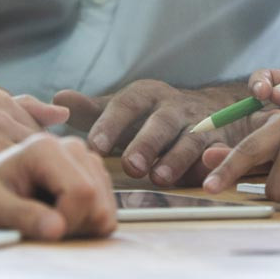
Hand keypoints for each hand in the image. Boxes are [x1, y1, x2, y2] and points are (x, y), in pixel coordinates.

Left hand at [0, 133, 116, 240]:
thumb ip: (22, 216)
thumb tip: (57, 229)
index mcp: (45, 148)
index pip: (82, 192)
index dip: (68, 221)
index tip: (43, 231)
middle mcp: (71, 145)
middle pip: (97, 198)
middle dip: (76, 225)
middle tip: (44, 228)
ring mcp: (85, 157)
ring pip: (107, 204)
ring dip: (83, 224)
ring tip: (50, 222)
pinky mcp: (92, 172)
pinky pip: (107, 206)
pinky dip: (89, 220)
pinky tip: (62, 217)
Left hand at [53, 79, 249, 186]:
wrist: (211, 110)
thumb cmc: (153, 117)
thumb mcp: (125, 110)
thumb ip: (94, 110)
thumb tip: (58, 99)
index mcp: (147, 95)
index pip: (126, 105)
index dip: (111, 124)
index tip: (94, 146)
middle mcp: (174, 107)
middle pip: (161, 123)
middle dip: (146, 143)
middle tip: (131, 166)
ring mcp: (200, 125)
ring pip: (191, 139)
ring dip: (177, 158)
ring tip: (161, 178)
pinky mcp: (220, 144)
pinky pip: (221, 154)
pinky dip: (220, 166)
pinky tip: (208, 183)